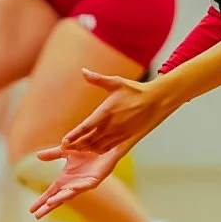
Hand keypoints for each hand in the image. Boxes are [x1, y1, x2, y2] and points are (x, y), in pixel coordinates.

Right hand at [28, 141, 127, 219]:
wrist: (105, 146)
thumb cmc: (86, 150)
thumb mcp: (66, 151)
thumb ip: (53, 154)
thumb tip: (37, 156)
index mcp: (65, 180)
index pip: (51, 193)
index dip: (42, 201)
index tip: (30, 210)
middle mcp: (73, 184)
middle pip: (59, 198)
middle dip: (48, 206)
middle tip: (37, 215)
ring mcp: (84, 184)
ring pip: (71, 194)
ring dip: (61, 198)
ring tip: (50, 203)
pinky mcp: (95, 180)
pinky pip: (86, 185)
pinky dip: (78, 188)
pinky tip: (71, 189)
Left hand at [57, 70, 173, 155]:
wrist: (156, 100)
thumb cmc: (135, 90)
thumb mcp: (116, 82)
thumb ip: (97, 79)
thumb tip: (83, 71)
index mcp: (106, 113)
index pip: (85, 127)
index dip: (74, 136)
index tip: (64, 141)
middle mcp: (111, 126)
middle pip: (89, 140)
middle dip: (77, 145)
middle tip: (66, 147)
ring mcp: (119, 134)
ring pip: (99, 146)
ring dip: (87, 148)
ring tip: (77, 149)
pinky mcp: (127, 139)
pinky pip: (110, 148)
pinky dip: (100, 150)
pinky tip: (94, 149)